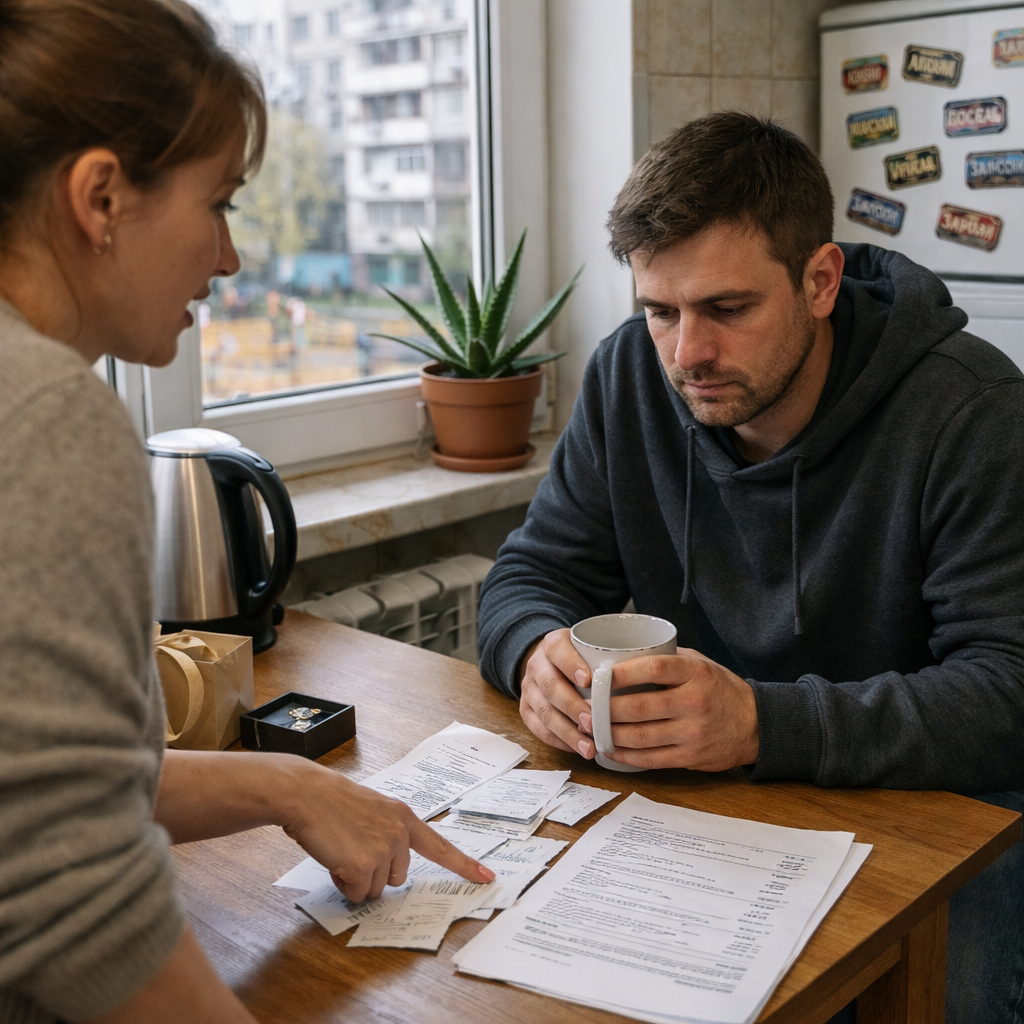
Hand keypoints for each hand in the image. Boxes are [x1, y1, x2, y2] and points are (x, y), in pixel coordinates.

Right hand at [155, 750, 494, 903]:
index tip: (488, 879)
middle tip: (351, 847)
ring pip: (377, 888)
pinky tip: (334, 858)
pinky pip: (358, 893)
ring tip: (340, 848)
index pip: (441, 846)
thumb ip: (388, 834)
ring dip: (357, 878)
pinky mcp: (365, 865)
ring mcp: (384, 849)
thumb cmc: (332, 803)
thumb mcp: (372, 811)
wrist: (306, 794)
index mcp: (404, 817)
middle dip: (375, 872)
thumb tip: (389, 869)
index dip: (465, 865)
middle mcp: (400, 832)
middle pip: (398, 877)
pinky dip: (343, 884)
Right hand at [518, 628, 598, 758]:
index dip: (572, 665)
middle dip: (573, 707)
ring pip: (544, 712)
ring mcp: (529, 689)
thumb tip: (646, 674)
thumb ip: (608, 655)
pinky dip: (559, 741)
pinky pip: (539, 729)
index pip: (559, 651)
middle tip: (593, 723)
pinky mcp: (526, 710)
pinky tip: (577, 749)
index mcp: (552, 644)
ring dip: (567, 732)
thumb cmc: (579, 656)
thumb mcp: (589, 646)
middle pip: (551, 686)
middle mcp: (537, 665)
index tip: (589, 680)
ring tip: (589, 747)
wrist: (548, 661)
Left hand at [577, 649, 759, 770]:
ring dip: (610, 735)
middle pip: (640, 707)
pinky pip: (651, 759)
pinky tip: (611, 749)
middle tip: (585, 708)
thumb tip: (623, 654)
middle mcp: (695, 702)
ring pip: (641, 736)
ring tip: (591, 729)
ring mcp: (693, 732)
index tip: (599, 675)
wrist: (756, 724)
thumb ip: (667, 659)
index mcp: (695, 673)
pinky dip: (626, 755)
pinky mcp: (691, 756)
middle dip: (605, 710)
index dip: (624, 673)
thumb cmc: (719, 688)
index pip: (655, 669)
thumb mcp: (700, 664)